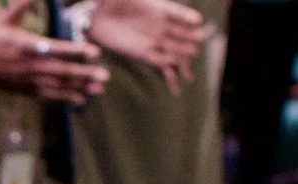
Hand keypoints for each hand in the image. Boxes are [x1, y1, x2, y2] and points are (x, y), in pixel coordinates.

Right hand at [0, 0, 108, 102]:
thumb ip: (23, 3)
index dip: (77, 51)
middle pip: (63, 72)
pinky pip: (48, 96)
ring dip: (80, 88)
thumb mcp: (4, 17)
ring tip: (99, 90)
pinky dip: (64, 98)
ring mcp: (28, 81)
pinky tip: (79, 100)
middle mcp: (31, 67)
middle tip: (105, 76)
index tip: (95, 52)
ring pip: (59, 86)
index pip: (57, 49)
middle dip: (85, 74)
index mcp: (28, 47)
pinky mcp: (24, 90)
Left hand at [84, 0, 207, 87]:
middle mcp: (158, 24)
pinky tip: (172, 63)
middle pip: (179, 31)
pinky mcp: (140, 52)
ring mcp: (151, 39)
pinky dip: (164, 61)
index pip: (177, 13)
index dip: (186, 16)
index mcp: (157, 8)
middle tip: (200, 39)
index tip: (197, 20)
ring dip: (182, 50)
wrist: (97, 18)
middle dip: (190, 36)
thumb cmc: (111, 1)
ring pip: (171, 46)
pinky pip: (156, 58)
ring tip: (193, 52)